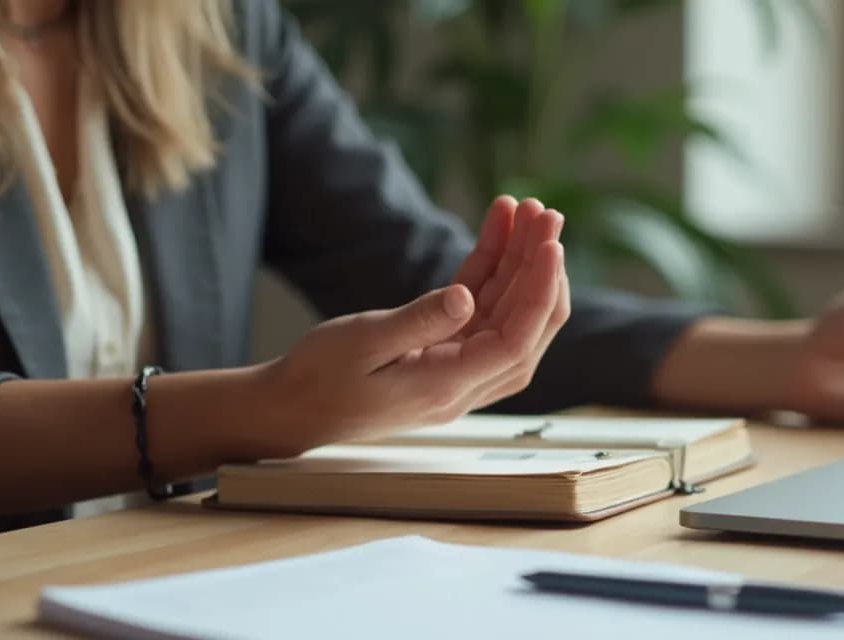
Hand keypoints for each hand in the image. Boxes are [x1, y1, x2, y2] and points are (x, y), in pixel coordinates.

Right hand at [242, 197, 568, 455]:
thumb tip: (466, 298)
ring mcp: (456, 365)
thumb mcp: (363, 342)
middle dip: (540, 268)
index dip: (538, 293)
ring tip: (529, 211)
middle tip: (546, 215)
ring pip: (505, 310)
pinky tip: (498, 227)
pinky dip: (490, 266)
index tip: (550, 246)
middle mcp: (462, 381)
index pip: (514, 341)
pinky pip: (479, 304)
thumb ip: (417, 321)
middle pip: (522, 324)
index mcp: (447, 386)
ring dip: (520, 262)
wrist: (293, 405)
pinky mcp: (444, 348)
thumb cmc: (320, 376)